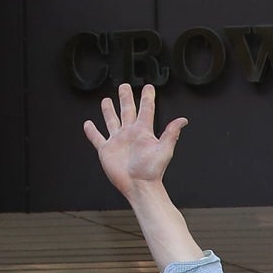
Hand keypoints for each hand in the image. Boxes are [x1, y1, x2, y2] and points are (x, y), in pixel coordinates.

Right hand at [83, 83, 184, 197]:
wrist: (139, 186)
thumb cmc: (152, 170)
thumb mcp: (164, 149)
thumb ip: (171, 133)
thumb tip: (183, 120)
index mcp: (143, 131)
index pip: (146, 110)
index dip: (147, 98)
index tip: (149, 88)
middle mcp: (130, 134)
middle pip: (127, 111)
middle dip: (126, 98)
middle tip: (124, 86)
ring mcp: (117, 141)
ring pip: (111, 121)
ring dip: (109, 111)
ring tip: (107, 101)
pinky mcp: (106, 150)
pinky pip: (97, 138)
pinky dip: (92, 131)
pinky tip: (88, 124)